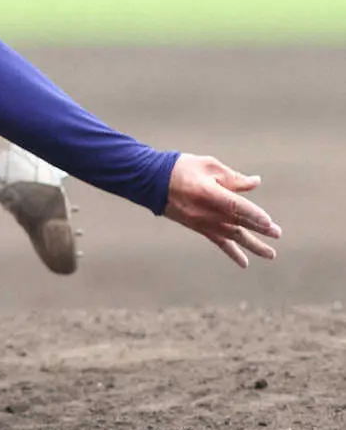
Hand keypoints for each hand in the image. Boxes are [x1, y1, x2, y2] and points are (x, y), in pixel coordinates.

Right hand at [163, 153, 281, 267]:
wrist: (152, 181)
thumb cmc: (181, 168)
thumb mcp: (208, 165)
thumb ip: (233, 177)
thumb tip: (255, 183)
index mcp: (208, 192)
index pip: (235, 205)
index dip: (252, 214)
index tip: (268, 222)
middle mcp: (206, 211)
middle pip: (237, 222)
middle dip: (259, 228)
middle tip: (277, 234)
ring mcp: (202, 222)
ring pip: (232, 236)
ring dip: (252, 245)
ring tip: (271, 254)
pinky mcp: (199, 227)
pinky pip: (218, 242)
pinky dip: (232, 252)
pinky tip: (244, 263)